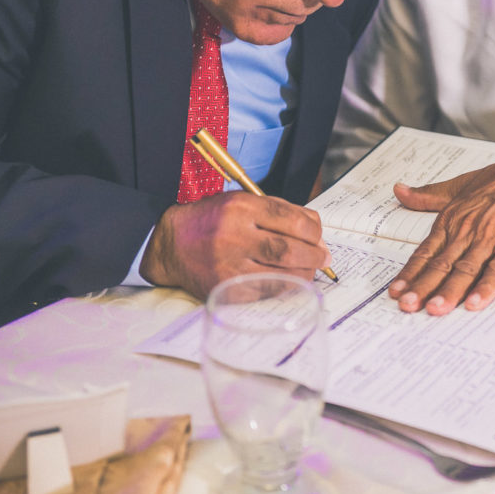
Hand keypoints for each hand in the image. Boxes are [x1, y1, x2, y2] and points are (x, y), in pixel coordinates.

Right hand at [140, 191, 330, 299]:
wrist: (172, 245)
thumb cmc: (214, 221)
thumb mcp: (243, 202)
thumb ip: (281, 212)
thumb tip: (317, 232)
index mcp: (242, 208)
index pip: (293, 221)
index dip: (315, 232)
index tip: (318, 237)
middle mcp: (235, 236)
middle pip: (291, 250)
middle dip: (315, 256)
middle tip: (322, 257)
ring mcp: (230, 265)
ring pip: (283, 274)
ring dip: (305, 273)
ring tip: (308, 269)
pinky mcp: (227, 288)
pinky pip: (268, 291)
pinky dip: (285, 286)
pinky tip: (288, 280)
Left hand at [388, 139, 494, 314]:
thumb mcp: (463, 184)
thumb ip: (431, 194)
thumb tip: (399, 191)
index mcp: (454, 218)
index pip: (426, 251)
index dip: (410, 272)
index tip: (394, 291)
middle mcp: (469, 229)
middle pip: (442, 263)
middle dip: (422, 287)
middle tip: (406, 306)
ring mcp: (493, 237)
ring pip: (466, 269)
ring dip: (449, 291)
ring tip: (434, 310)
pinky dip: (488, 286)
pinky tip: (477, 302)